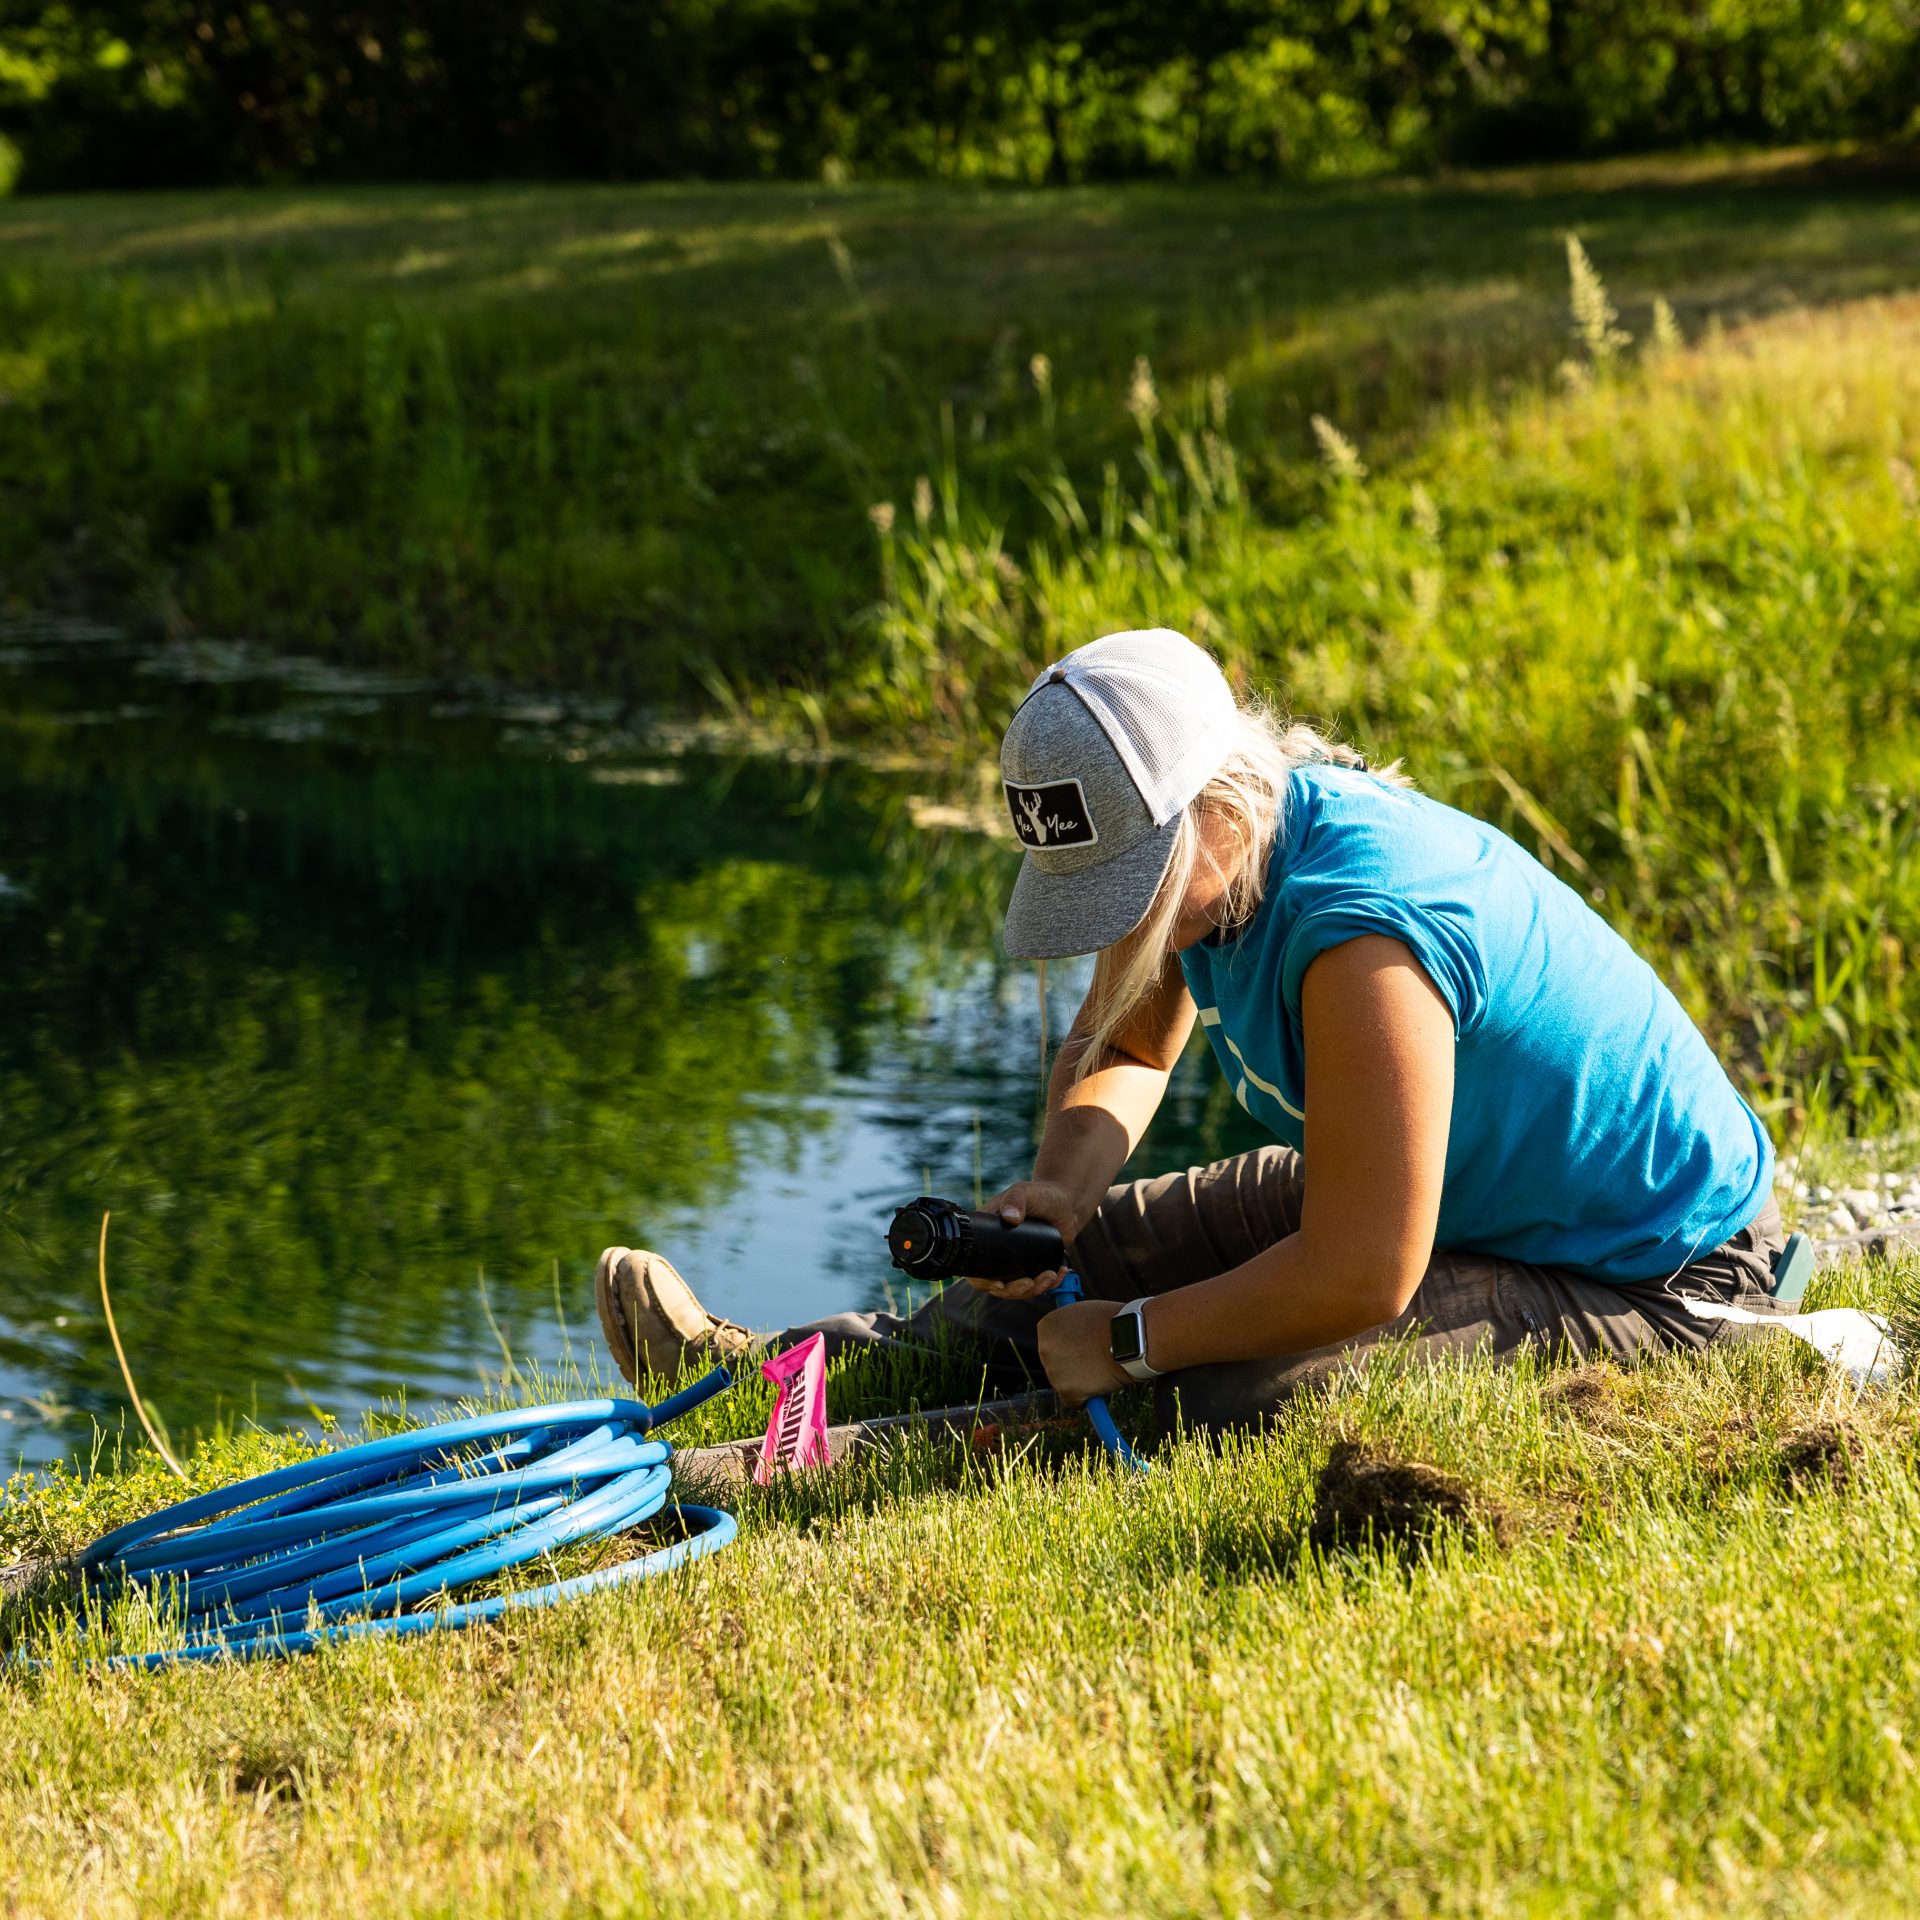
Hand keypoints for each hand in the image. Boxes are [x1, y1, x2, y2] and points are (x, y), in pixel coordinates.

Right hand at [966, 1180, 1082, 1299]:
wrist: (1067, 1203)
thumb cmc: (1041, 1194)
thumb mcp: (1025, 1192)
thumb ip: (1016, 1199)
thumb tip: (1010, 1217)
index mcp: (986, 1236)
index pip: (975, 1267)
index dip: (983, 1281)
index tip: (999, 1283)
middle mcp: (997, 1252)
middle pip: (996, 1285)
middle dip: (1013, 1290)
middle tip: (1030, 1282)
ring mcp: (1016, 1262)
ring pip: (1017, 1289)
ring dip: (1032, 1291)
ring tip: (1051, 1276)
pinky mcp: (1033, 1266)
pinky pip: (1036, 1285)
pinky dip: (1048, 1286)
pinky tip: (1059, 1274)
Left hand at [1037, 1299, 1128, 1406]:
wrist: (1131, 1338)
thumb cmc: (1113, 1322)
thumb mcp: (1082, 1312)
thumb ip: (1069, 1325)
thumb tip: (1069, 1336)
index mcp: (1047, 1326)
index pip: (1051, 1343)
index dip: (1069, 1347)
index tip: (1082, 1348)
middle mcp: (1044, 1348)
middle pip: (1055, 1363)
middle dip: (1071, 1365)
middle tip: (1093, 1361)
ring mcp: (1054, 1371)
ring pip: (1064, 1383)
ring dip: (1079, 1380)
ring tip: (1101, 1369)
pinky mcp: (1066, 1391)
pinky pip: (1073, 1401)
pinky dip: (1086, 1398)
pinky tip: (1099, 1386)